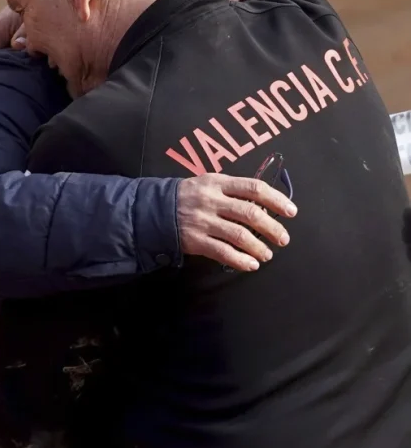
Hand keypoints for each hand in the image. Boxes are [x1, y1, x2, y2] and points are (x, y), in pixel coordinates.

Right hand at [177, 172, 297, 271]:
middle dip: (272, 228)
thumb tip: (266, 207)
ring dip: (259, 247)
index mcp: (218, 183)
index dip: (276, 199)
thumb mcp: (209, 183)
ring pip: (239, 235)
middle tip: (283, 239)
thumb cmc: (190, 196)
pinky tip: (251, 264)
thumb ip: (233, 191)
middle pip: (250, 213)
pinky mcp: (196, 240)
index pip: (253, 188)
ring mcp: (203, 221)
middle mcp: (212, 201)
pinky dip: (241, 260)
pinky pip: (223, 252)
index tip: (291, 211)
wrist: (156, 209)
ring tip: (267, 254)